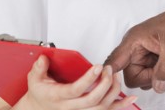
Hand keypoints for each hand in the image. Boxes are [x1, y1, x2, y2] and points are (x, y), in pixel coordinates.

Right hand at [13, 55, 136, 109]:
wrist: (38, 109)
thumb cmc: (40, 93)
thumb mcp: (34, 78)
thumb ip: (39, 68)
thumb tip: (43, 58)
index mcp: (59, 97)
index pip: (76, 90)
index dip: (89, 79)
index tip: (98, 66)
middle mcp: (71, 107)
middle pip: (93, 99)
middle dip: (104, 83)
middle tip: (109, 68)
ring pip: (102, 107)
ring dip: (113, 91)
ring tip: (115, 75)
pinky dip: (121, 105)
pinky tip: (131, 98)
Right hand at [105, 0, 164, 93]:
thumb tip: (158, 86)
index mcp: (134, 39)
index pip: (113, 62)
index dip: (110, 76)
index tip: (118, 86)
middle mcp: (136, 47)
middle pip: (130, 77)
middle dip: (148, 78)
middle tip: (164, 68)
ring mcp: (145, 54)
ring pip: (142, 78)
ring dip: (157, 77)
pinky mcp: (154, 58)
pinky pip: (153, 76)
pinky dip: (164, 76)